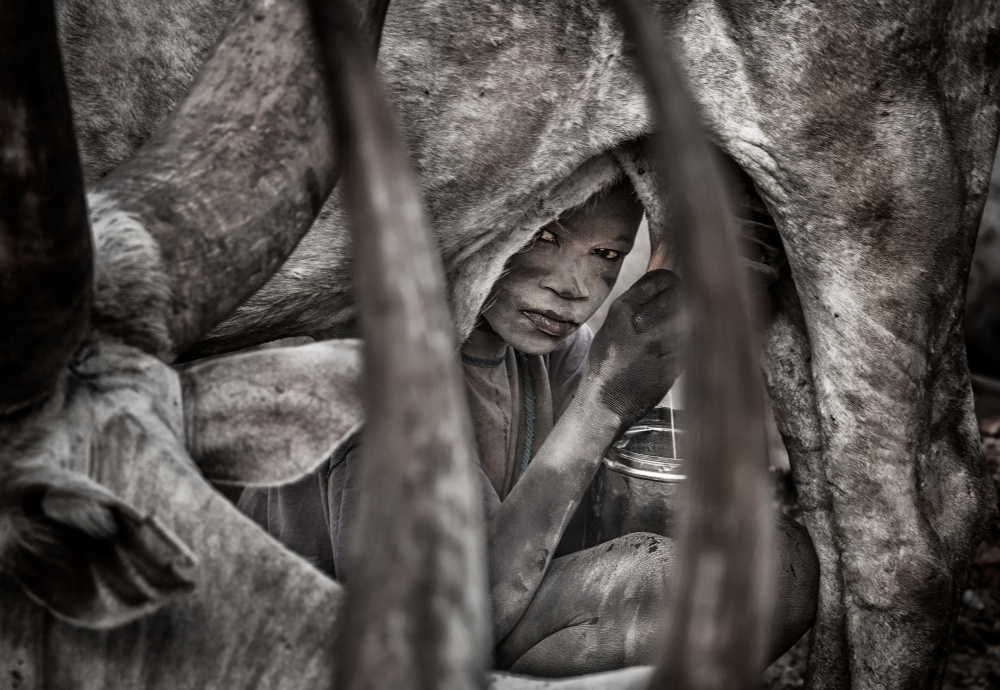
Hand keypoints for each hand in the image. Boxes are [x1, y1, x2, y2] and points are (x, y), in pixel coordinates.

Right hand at [581, 269, 684, 426]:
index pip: (662, 278)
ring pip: (690, 320)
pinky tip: (679, 354)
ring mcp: (657, 345)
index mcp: (623, 309)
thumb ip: (634, 305)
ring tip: (680, 334)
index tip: (675, 292)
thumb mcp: (611, 326)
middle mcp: (641, 323)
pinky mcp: (671, 366)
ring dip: (689, 325)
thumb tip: (661, 286)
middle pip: (681, 295)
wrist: (604, 404)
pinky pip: (692, 346)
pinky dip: (691, 347)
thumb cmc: (606, 364)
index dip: (673, 283)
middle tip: (684, 312)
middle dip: (685, 302)